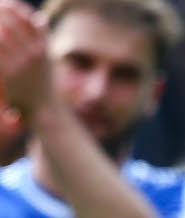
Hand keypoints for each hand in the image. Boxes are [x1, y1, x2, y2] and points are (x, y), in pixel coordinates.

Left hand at [0, 0, 52, 118]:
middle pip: (11, 24)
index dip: (13, 8)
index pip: (26, 19)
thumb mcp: (48, 58)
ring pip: (2, 35)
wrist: (44, 108)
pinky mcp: (9, 73)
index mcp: (42, 47)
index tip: (4, 3)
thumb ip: (43, 37)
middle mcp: (33, 53)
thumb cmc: (44, 83)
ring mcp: (21, 63)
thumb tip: (39, 17)